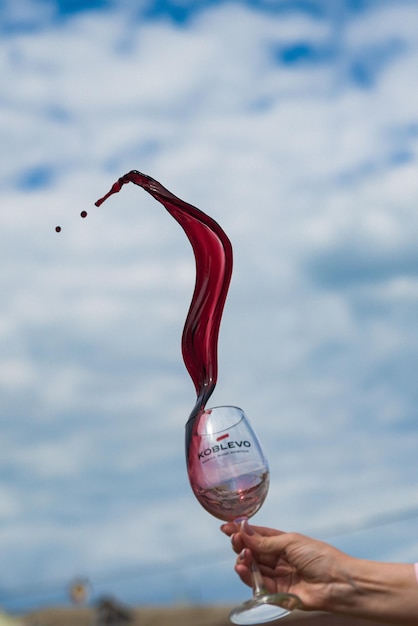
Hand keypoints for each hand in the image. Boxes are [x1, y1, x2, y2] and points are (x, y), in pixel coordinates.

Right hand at [221, 521, 353, 611]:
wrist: (338, 583)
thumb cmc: (320, 557)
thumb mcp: (290, 542)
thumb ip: (265, 541)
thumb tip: (244, 530)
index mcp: (284, 542)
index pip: (258, 535)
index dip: (243, 531)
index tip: (226, 528)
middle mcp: (279, 559)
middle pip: (253, 551)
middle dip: (242, 545)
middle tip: (235, 541)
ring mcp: (278, 576)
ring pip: (254, 568)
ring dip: (244, 561)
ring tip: (242, 556)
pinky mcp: (279, 594)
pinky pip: (259, 585)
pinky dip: (248, 576)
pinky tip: (243, 568)